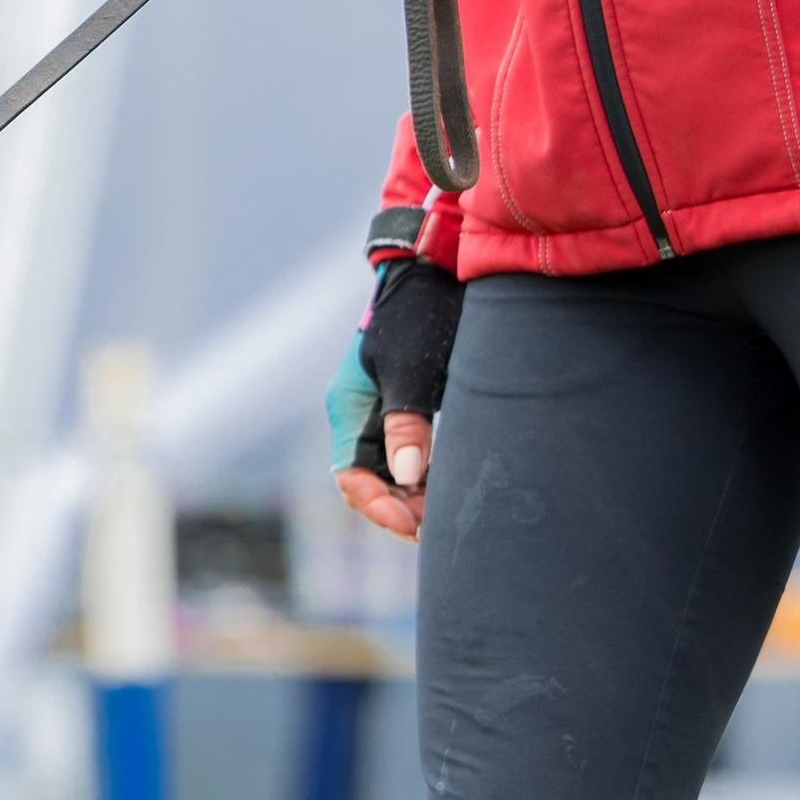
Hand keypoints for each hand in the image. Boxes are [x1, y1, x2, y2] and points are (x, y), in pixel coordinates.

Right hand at [325, 261, 462, 547]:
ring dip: (415, 497)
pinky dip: (427, 478)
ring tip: (446, 513)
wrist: (435, 272)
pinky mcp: (409, 408)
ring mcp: (385, 413)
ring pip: (391, 474)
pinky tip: (450, 486)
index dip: (378, 506)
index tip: (412, 523)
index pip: (350, 477)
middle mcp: (361, 416)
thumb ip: (407, 423)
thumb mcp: (412, 369)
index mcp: (349, 408)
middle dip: (399, 508)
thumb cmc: (420, 315)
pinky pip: (410, 457)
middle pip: (369, 482)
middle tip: (437, 527)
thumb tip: (410, 477)